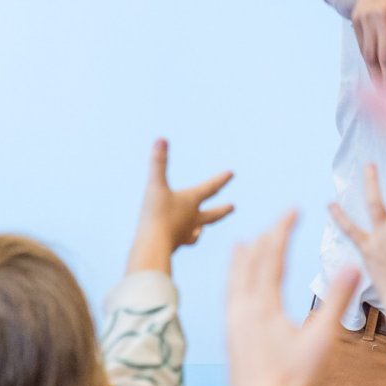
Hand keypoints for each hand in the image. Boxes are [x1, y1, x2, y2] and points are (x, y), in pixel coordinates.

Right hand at [128, 139, 233, 273]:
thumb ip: (158, 162)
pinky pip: (184, 241)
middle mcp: (193, 219)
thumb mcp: (155, 185)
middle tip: (233, 207)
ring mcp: (185, 234)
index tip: (231, 173)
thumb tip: (161, 138)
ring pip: (198, 231)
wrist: (152, 246)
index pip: (210, 188)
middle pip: (212, 214)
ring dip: (203, 227)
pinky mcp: (175, 246)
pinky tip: (183, 240)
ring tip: (202, 229)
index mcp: (191, 202)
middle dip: (222, 209)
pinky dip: (186, 239)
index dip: (221, 179)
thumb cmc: (156, 215)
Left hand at [225, 213, 358, 385]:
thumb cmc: (292, 381)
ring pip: (235, 279)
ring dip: (244, 256)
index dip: (283, 230)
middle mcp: (242, 308)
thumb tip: (353, 267)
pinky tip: (236, 286)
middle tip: (282, 219)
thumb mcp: (321, 341)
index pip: (272, 256)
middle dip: (267, 237)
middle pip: (252, 262)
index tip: (294, 210)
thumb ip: (337, 302)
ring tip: (246, 241)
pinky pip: (229, 296)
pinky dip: (233, 280)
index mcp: (263, 305)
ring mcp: (232, 322)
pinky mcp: (229, 335)